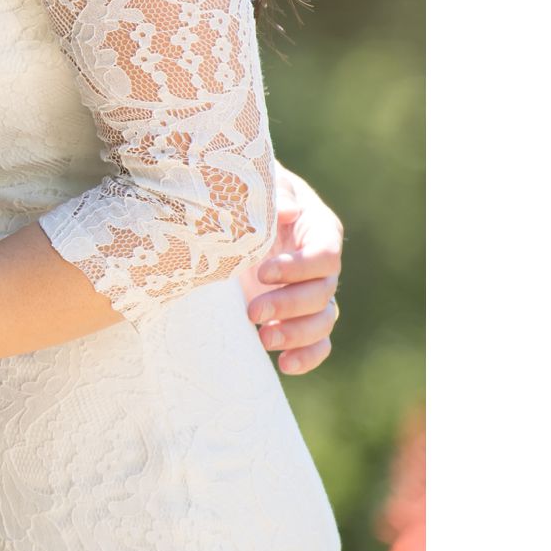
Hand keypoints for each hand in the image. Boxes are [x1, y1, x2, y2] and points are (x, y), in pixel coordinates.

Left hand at [236, 164, 342, 375]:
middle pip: (323, 293)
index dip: (299, 268)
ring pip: (324, 321)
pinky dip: (307, 357)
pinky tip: (284, 364)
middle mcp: (320, 265)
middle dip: (289, 306)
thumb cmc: (245, 193)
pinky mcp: (297, 316)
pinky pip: (318, 343)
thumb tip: (289, 212)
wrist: (225, 216)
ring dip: (297, 335)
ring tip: (263, 338)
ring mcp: (310, 293)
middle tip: (252, 312)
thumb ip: (273, 195)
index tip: (263, 272)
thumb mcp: (256, 186)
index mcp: (318, 229)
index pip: (325, 255)